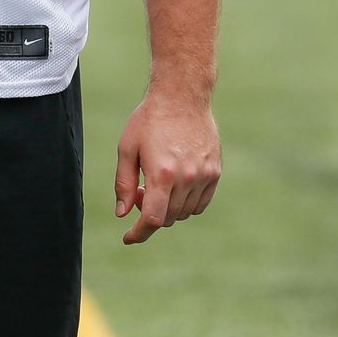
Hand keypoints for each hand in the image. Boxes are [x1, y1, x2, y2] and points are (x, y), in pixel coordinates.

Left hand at [115, 88, 220, 243]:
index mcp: (163, 174)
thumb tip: (123, 213)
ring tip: (157, 183)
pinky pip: (201, 203)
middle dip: (150, 213)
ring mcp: (204, 176)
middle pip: (169, 218)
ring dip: (168, 208)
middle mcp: (187, 178)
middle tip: (140, 191)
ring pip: (185, 212)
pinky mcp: (215, 172)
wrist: (182, 98)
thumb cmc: (148, 120)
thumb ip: (124, 184)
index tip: (129, 238)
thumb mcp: (127, 149)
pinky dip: (186, 203)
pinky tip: (175, 185)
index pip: (154, 219)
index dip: (140, 233)